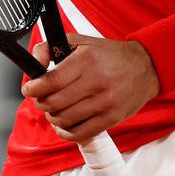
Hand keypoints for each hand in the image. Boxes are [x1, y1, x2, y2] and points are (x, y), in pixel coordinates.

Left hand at [23, 34, 159, 142]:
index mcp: (86, 60)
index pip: (52, 81)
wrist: (145, 67)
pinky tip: (64, 124)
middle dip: (42, 103)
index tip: (29, 89)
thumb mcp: (81, 42)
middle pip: (55, 102)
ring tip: (54, 110)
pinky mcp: (110, 119)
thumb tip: (35, 61)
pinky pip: (79, 134)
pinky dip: (66, 132)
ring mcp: (104, 102)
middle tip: (42, 99)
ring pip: (64, 119)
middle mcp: (95, 82)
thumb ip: (52, 47)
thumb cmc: (110, 55)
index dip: (34, 88)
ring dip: (52, 117)